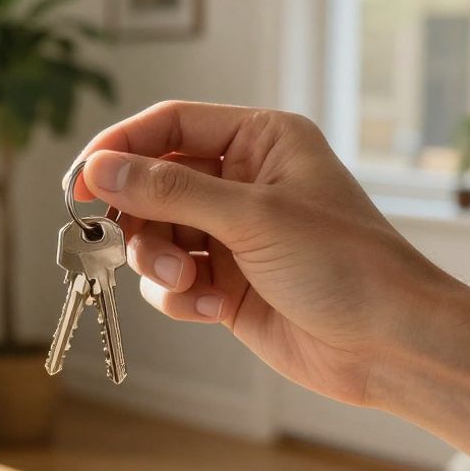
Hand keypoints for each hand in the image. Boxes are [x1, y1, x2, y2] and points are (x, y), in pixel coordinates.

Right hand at [70, 101, 469, 470]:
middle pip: (153, 182)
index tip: (80, 181)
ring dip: (158, 260)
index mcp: (261, 140)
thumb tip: (99, 167)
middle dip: (139, 217)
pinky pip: (171, 280)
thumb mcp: (251, 216)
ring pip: (156, 234)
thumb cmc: (344, 264)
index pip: (169, 126)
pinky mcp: (227, 284)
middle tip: (123, 242)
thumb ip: (170, 189)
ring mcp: (234, 235)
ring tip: (186, 282)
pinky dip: (178, 295)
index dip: (120, 149)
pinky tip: (211, 308)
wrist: (390, 345)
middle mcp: (244, 182)